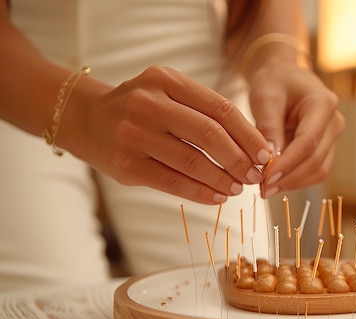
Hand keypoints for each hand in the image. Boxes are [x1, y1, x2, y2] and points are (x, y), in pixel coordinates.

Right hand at [71, 66, 270, 203]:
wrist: (85, 119)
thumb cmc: (140, 108)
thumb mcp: (168, 94)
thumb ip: (203, 112)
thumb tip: (251, 146)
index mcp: (166, 80)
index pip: (220, 109)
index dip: (248, 135)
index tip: (265, 153)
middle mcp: (148, 103)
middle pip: (209, 135)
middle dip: (239, 159)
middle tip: (254, 175)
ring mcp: (133, 134)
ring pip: (193, 162)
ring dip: (222, 179)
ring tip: (238, 188)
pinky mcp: (126, 165)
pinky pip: (173, 182)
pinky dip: (201, 192)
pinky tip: (217, 197)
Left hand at [247, 62, 344, 197]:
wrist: (283, 75)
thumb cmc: (274, 81)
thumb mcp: (265, 97)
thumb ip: (268, 127)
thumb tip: (267, 159)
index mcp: (323, 103)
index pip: (307, 142)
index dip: (287, 164)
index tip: (265, 178)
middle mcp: (334, 121)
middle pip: (316, 160)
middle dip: (289, 178)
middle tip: (262, 189)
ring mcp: (332, 136)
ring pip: (318, 170)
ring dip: (293, 183)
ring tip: (266, 188)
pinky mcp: (325, 147)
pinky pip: (314, 170)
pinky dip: (295, 179)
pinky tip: (274, 181)